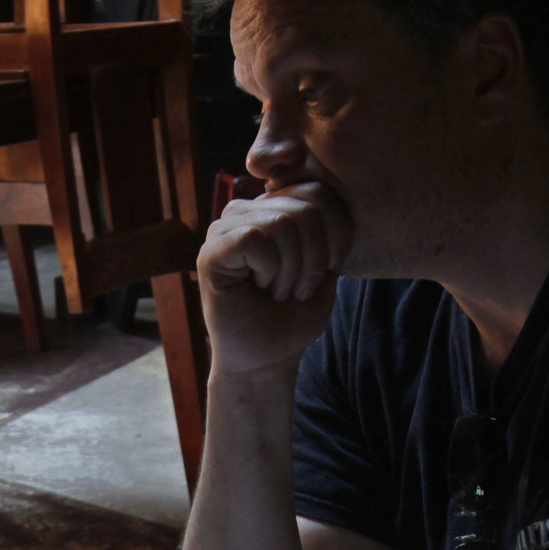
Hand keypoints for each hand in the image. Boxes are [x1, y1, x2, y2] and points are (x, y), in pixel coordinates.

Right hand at [195, 180, 351, 378]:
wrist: (268, 359)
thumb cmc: (294, 316)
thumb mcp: (325, 263)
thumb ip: (325, 224)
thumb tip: (324, 191)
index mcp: (273, 207)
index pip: (316, 190)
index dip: (337, 230)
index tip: (333, 266)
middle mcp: (246, 211)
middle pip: (303, 206)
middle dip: (315, 256)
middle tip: (299, 288)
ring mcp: (224, 229)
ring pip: (281, 222)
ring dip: (293, 269)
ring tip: (279, 291)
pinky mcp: (210, 252)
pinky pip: (255, 239)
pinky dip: (270, 270)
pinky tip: (260, 287)